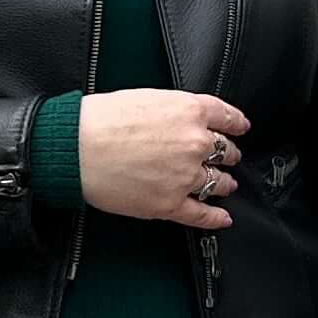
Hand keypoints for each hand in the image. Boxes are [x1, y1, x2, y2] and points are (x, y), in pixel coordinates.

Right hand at [77, 89, 249, 228]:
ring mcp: (185, 176)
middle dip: (227, 154)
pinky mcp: (170, 204)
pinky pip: (202, 214)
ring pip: (218, 182)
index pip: (226, 117)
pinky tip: (222, 218)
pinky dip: (215, 218)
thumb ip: (173, 110)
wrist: (76, 148)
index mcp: (189, 112)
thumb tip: (182, 120)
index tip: (241, 128)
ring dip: (224, 184)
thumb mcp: (146, 98)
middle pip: (224, 150)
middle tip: (227, 157)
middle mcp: (194, 143)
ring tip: (225, 185)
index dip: (237, 124)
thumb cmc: (100, 120)